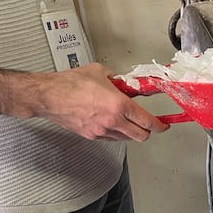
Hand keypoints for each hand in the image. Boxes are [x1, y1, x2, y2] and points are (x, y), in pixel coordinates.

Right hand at [0, 64, 169, 141]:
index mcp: (119, 105)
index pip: (148, 122)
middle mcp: (112, 121)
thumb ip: (117, 80)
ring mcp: (101, 131)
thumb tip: (125, 83)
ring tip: (128, 119)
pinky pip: (111, 138)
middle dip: (148, 131)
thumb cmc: (71, 83)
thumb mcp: (101, 73)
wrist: (48, 96)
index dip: (160, 125)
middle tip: (149, 124)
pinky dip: (116, 132)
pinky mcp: (91, 136)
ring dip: (131, 131)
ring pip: (126, 138)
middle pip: (141, 136)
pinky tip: (112, 121)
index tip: (164, 125)